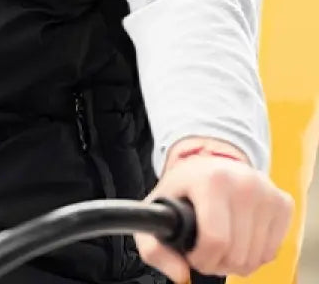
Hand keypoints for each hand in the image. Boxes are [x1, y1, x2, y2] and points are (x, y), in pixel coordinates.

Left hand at [135, 141, 292, 280]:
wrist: (209, 165)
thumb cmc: (184, 189)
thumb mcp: (158, 209)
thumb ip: (154, 247)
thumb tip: (180, 274)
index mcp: (210, 179)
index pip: (215, 240)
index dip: (202, 259)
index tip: (193, 253)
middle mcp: (242, 182)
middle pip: (237, 254)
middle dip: (218, 262)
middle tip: (207, 249)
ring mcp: (266, 192)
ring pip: (256, 258)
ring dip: (236, 261)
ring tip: (221, 243)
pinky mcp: (282, 202)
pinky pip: (272, 252)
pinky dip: (254, 254)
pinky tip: (239, 237)